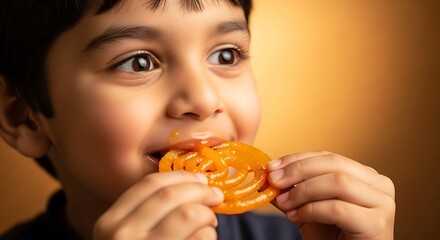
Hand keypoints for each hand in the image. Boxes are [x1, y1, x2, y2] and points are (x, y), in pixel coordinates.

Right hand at [93, 171, 223, 239]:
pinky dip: (209, 235)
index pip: (149, 185)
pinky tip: (205, 239)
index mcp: (110, 223)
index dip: (180, 176)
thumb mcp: (129, 235)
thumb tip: (195, 183)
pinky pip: (201, 238)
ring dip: (207, 215)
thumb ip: (149, 211)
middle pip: (172, 196)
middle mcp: (122, 236)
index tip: (200, 178)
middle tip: (216, 196)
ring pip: (189, 215)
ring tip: (209, 223)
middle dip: (200, 191)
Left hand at [267, 151, 394, 239]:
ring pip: (338, 182)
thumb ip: (293, 192)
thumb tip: (269, 176)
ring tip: (284, 202)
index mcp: (366, 176)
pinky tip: (296, 217)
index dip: (298, 159)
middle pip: (334, 163)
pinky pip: (337, 208)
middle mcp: (379, 185)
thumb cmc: (334, 239)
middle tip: (274, 180)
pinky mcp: (377, 224)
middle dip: (298, 170)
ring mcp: (382, 203)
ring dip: (303, 191)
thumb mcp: (309, 210)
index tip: (272, 167)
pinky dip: (311, 210)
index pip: (328, 157)